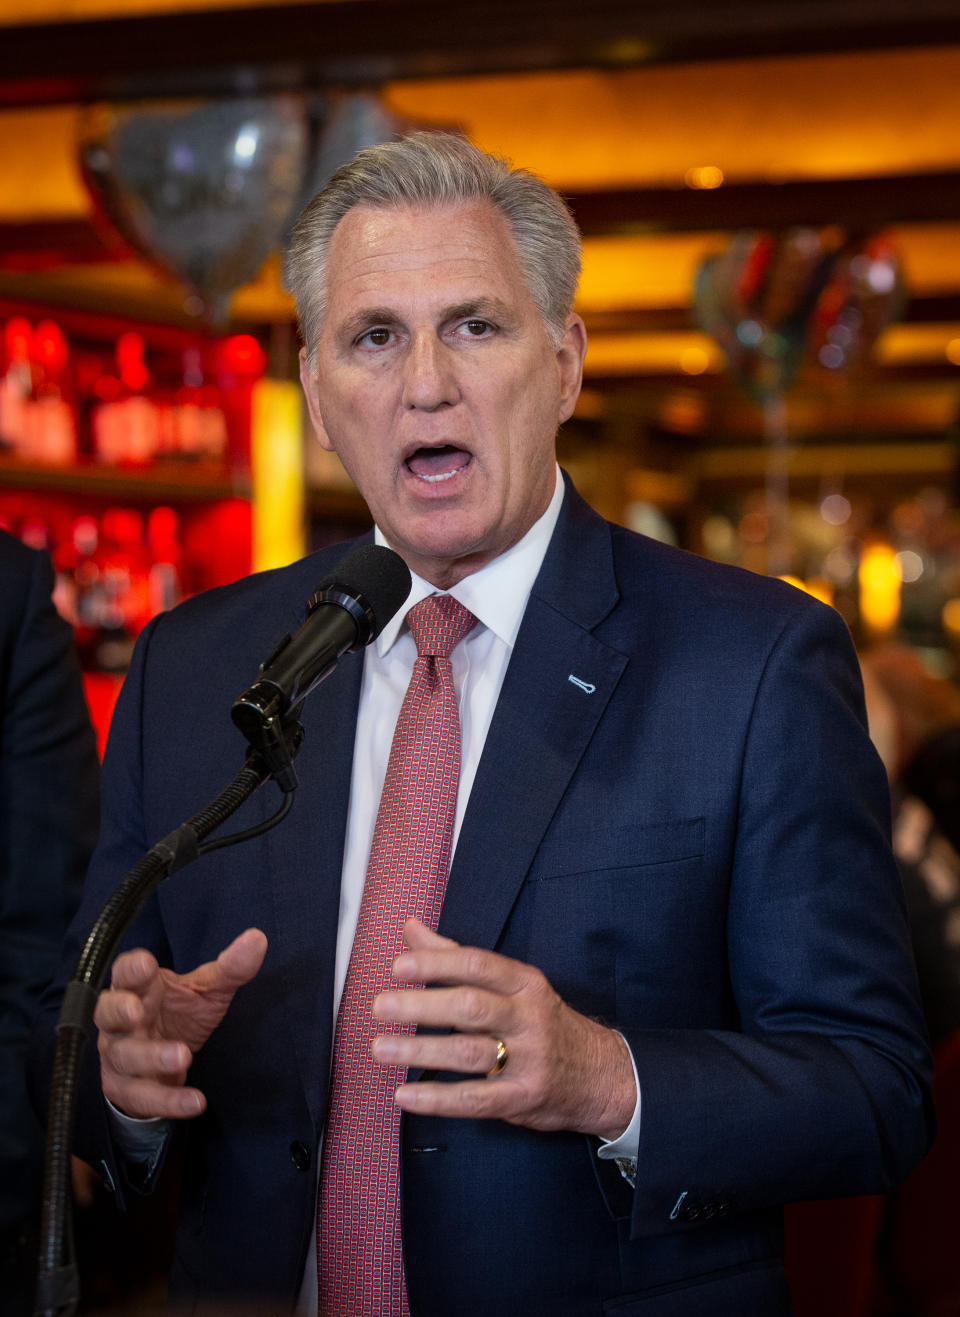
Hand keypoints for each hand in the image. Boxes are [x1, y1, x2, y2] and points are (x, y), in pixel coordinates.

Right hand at [94, 928, 266, 1119]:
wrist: (167, 1062)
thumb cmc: (182, 1014)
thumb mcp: (209, 990)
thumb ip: (230, 968)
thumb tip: (257, 938)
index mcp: (138, 988)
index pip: (125, 972)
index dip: (132, 968)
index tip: (147, 964)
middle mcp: (120, 1020)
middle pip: (108, 1011)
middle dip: (119, 1010)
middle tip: (137, 1011)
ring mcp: (118, 1054)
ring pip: (124, 1056)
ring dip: (150, 1057)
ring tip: (183, 1056)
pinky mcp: (125, 1088)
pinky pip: (141, 1097)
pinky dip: (168, 1101)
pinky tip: (195, 1102)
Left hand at [371, 919, 635, 1139]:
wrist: (601, 1075)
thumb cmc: (543, 1023)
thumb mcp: (513, 984)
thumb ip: (458, 958)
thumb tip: (411, 929)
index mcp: (525, 983)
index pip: (478, 964)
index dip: (437, 963)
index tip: (399, 967)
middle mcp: (528, 1017)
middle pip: (470, 1006)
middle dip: (421, 1005)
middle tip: (380, 1007)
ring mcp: (528, 1060)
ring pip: (468, 1052)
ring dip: (420, 1050)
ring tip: (380, 1047)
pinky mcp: (523, 1098)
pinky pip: (475, 1100)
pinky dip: (437, 1099)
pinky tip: (405, 1095)